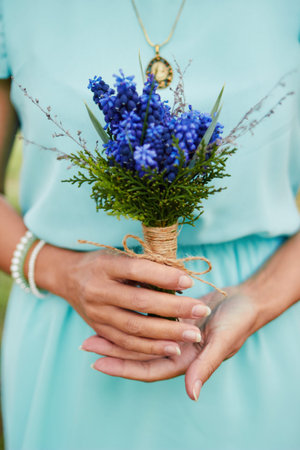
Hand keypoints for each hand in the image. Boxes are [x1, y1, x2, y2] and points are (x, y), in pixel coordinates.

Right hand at [45, 248, 210, 356]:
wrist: (69, 277)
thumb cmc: (104, 263)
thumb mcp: (120, 255)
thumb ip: (146, 266)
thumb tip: (181, 278)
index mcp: (105, 265)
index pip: (138, 270)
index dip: (164, 276)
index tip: (189, 281)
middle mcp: (97, 290)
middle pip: (139, 302)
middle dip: (173, 308)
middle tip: (201, 310)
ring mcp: (96, 313)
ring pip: (134, 328)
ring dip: (166, 334)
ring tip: (192, 335)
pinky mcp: (98, 330)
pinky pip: (126, 344)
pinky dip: (150, 348)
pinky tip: (172, 348)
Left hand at [83, 286, 258, 399]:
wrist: (247, 300)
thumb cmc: (239, 321)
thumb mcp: (223, 341)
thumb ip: (206, 365)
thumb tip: (191, 394)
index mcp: (186, 361)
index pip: (147, 368)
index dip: (122, 367)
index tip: (97, 362)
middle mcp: (176, 350)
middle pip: (138, 353)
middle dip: (112, 350)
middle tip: (86, 344)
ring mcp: (173, 334)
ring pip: (140, 337)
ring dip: (119, 333)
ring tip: (94, 327)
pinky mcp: (174, 317)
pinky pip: (149, 319)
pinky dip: (134, 316)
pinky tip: (118, 308)